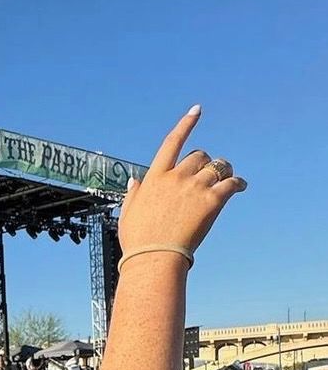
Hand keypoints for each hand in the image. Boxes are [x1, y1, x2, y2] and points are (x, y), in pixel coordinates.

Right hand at [118, 107, 245, 259]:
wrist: (154, 258)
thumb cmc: (138, 240)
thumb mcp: (129, 213)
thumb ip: (134, 193)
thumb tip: (135, 180)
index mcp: (155, 178)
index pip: (172, 142)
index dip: (186, 124)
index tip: (197, 110)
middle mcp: (176, 177)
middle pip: (199, 156)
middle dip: (206, 162)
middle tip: (211, 172)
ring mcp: (194, 188)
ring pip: (218, 167)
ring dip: (224, 171)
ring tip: (227, 180)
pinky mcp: (211, 201)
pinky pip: (231, 183)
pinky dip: (237, 183)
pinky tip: (240, 186)